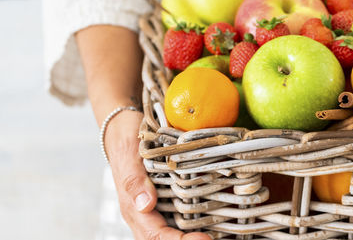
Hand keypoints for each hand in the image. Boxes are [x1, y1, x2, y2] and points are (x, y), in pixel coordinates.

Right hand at [105, 111, 210, 239]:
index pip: (155, 235)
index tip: (203, 239)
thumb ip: (133, 179)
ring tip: (223, 235)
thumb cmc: (126, 139)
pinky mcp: (169, 200)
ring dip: (193, 236)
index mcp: (134, 207)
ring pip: (173, 232)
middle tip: (214, 239)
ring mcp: (157, 208)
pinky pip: (181, 218)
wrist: (125, 128)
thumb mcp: (127, 153)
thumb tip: (146, 204)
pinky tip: (218, 223)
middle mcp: (146, 213)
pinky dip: (198, 223)